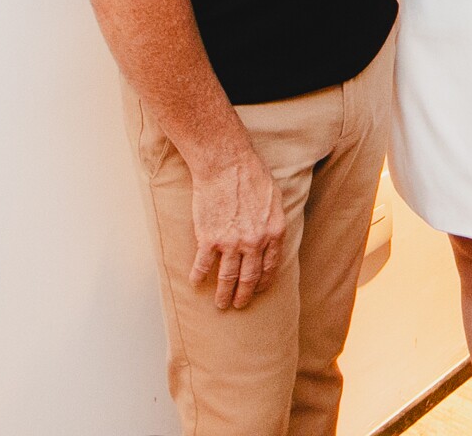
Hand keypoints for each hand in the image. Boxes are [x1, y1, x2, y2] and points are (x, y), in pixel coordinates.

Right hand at [187, 152, 285, 309]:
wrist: (226, 165)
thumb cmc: (252, 176)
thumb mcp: (275, 199)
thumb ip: (274, 223)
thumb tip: (272, 239)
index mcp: (274, 232)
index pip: (270, 267)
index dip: (263, 283)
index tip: (257, 291)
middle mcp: (255, 242)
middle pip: (249, 277)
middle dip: (243, 296)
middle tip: (238, 305)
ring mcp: (231, 242)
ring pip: (227, 278)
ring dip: (223, 294)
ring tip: (220, 304)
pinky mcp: (209, 239)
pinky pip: (203, 265)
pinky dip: (198, 277)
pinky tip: (196, 283)